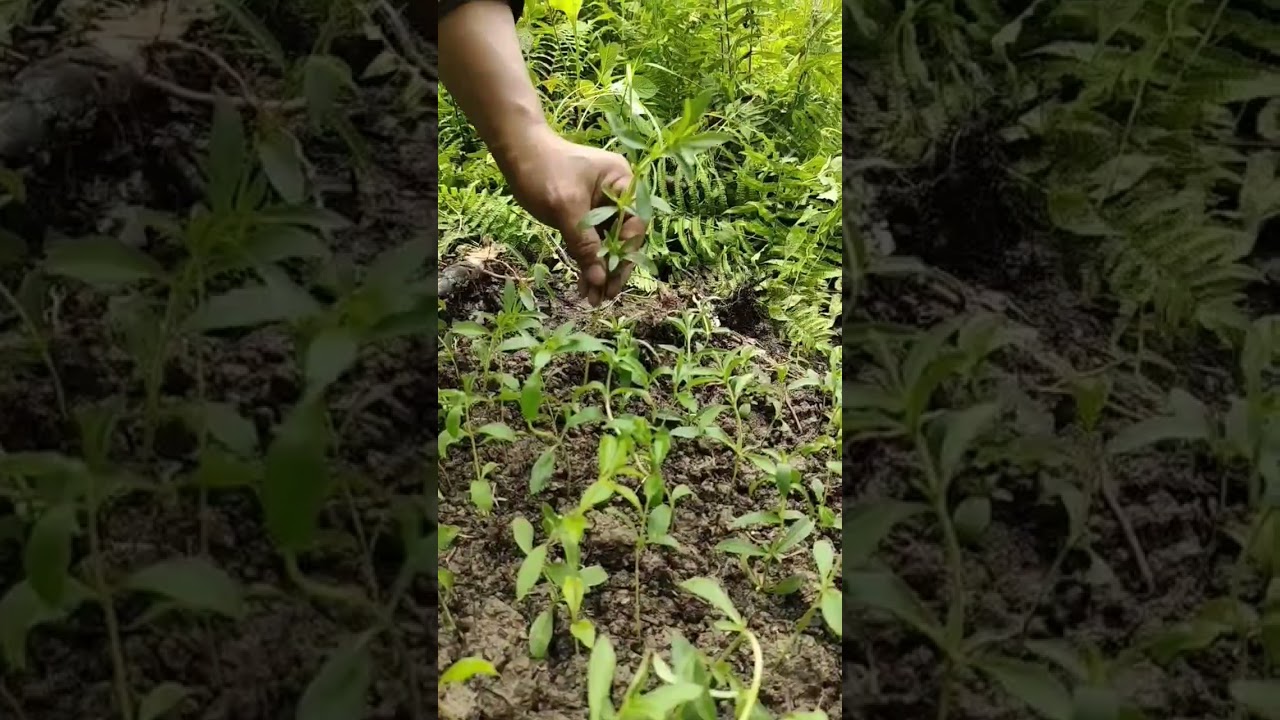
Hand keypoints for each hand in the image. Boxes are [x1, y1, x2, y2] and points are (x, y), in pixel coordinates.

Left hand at [499, 129, 646, 305]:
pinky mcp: (584, 217)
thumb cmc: (544, 171)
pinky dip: (587, 263)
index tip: (613, 278)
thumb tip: (600, 278)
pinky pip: (591, 244)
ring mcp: (601, 207)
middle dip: (613, 268)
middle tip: (605, 296)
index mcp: (622, 183)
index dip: (625, 253)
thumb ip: (585, 243)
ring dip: (600, 271)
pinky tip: (584, 285)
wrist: (516, 154)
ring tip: (594, 299)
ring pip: (607, 245)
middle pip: (623, 238)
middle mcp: (617, 195)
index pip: (633, 225)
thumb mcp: (566, 208)